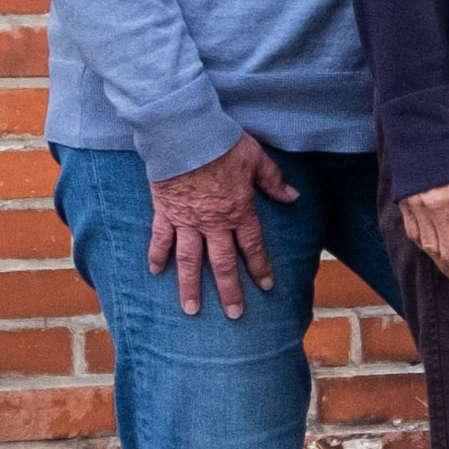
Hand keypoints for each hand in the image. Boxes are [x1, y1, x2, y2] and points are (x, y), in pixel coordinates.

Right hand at [146, 131, 297, 319]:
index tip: (266, 286)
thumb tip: (292, 197)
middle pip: (222, 263)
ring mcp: (186, 220)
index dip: (260, 267)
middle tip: (234, 314)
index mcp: (238, 212)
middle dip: (229, 290)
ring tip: (191, 309)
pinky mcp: (164, 212)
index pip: (253, 246)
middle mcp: (212, 223)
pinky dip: (157, 256)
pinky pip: (160, 238)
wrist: (184, 135)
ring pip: (189, 260)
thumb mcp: (257, 160)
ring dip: (190, 286)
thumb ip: (273, 182)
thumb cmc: (222, 145)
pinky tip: (156, 273)